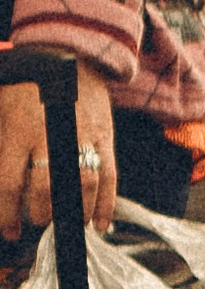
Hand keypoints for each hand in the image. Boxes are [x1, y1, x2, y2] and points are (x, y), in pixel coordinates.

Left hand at [0, 58, 116, 241]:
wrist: (66, 57)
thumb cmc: (26, 87)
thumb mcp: (2, 112)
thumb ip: (2, 148)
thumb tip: (4, 189)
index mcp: (19, 130)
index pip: (10, 184)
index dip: (8, 215)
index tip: (10, 231)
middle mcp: (50, 136)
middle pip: (45, 190)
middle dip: (40, 215)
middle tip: (37, 221)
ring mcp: (81, 136)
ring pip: (79, 187)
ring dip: (73, 213)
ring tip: (66, 223)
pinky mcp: (105, 136)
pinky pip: (109, 177)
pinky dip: (106, 205)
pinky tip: (99, 224)